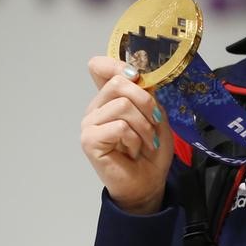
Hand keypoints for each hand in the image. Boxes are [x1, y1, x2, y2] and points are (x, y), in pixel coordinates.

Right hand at [81, 57, 173, 213]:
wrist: (148, 181)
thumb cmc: (151, 148)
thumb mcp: (155, 114)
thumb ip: (146, 92)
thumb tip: (137, 73)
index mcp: (110, 97)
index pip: (100, 67)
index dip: (117, 64)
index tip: (136, 76)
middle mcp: (96, 107)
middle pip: (119, 82)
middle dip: (146, 102)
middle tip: (153, 123)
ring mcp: (90, 123)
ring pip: (122, 105)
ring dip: (144, 126)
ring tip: (145, 142)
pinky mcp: (89, 140)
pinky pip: (119, 126)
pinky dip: (134, 139)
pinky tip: (132, 151)